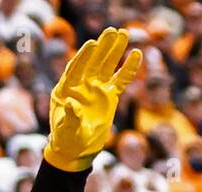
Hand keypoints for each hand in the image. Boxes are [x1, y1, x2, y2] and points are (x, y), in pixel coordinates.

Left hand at [44, 28, 142, 172]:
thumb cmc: (66, 140)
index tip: (92, 43)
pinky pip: (120, 80)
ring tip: (123, 33)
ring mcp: (95, 88)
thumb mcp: (65, 131)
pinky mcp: (108, 95)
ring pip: (106, 66)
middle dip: (102, 47)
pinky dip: (128, 68)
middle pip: (92, 63)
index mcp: (65, 90)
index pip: (75, 69)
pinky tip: (136, 54)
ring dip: (114, 51)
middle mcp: (81, 85)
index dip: (83, 57)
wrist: (77, 149)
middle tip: (112, 31)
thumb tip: (71, 105)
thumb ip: (69, 118)